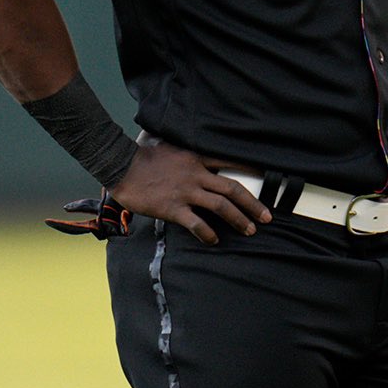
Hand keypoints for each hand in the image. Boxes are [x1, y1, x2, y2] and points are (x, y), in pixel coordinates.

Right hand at [108, 142, 271, 244]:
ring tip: (250, 230)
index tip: (267, 177)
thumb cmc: (143, 157)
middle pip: (233, 189)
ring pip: (221, 206)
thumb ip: (188, 154)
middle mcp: (196, 174)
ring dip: (239, 219)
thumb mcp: (172, 147)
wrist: (120, 165)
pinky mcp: (173, 208)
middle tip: (267, 216)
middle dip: (252, 204)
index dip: (250, 170)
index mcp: (197, 158)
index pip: (230, 162)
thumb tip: (199, 159)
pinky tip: (215, 240)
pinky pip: (196, 223)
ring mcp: (186, 192)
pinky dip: (208, 233)